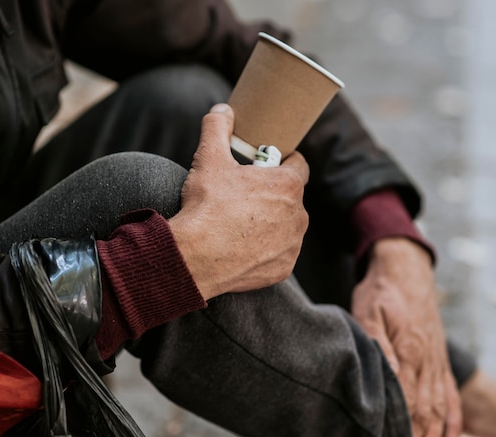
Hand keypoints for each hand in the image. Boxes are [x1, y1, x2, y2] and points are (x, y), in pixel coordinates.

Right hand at [169, 103, 309, 299]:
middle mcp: (298, 215)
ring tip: (242, 224)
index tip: (269, 164)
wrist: (196, 257)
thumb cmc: (206, 206)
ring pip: (287, 227)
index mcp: (287, 184)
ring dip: (272, 223)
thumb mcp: (208, 158)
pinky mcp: (283, 268)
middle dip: (273, 195)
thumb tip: (222, 109)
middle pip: (291, 197)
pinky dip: (266, 250)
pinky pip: (279, 254)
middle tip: (245, 196)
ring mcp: (292, 244)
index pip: (299, 164)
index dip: (284, 161)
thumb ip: (217, 127)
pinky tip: (243, 248)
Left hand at [351, 237, 461, 436]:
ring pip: (439, 408)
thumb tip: (386, 376)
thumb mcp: (368, 312)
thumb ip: (377, 344)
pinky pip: (451, 395)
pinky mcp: (439, 360)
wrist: (405, 270)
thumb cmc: (381, 291)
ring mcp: (436, 362)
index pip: (406, 399)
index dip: (398, 428)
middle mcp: (427, 361)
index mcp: (409, 350)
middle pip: (425, 411)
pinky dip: (453, 421)